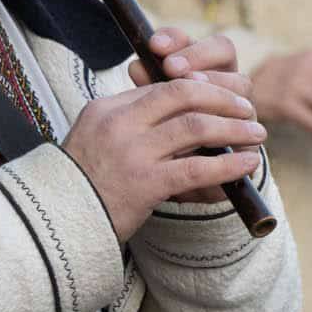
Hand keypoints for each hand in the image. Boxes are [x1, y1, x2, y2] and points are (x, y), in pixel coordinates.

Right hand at [64, 30, 266, 242]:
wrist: (56, 224)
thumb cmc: (80, 187)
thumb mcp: (95, 142)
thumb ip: (128, 125)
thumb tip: (174, 116)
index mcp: (105, 109)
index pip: (160, 88)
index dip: (199, 89)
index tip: (222, 98)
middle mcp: (118, 123)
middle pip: (181, 93)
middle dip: (222, 97)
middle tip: (247, 107)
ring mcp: (131, 152)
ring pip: (195, 126)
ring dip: (234, 127)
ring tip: (256, 133)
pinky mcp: (144, 183)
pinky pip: (197, 167)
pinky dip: (228, 164)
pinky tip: (247, 163)